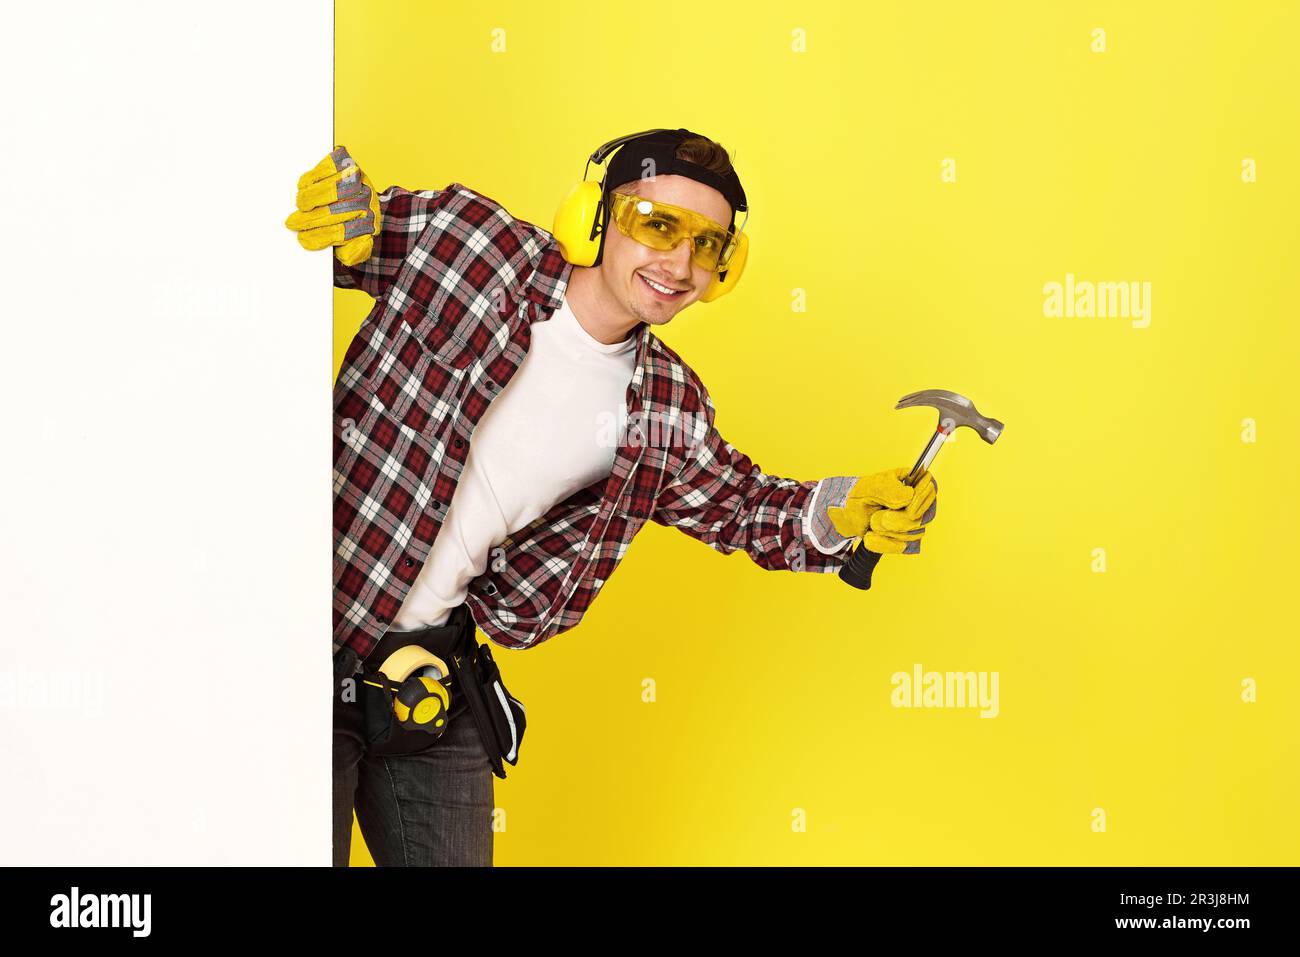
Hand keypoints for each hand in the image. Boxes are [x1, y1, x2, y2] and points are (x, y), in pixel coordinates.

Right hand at [284, 145, 381, 265]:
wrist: (364, 197)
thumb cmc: (353, 222)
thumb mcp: (356, 244)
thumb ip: (353, 253)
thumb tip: (346, 255)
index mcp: (369, 222)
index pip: (342, 233)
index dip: (319, 237)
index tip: (303, 240)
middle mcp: (366, 199)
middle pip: (334, 212)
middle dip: (309, 219)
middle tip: (293, 223)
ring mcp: (357, 179)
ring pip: (331, 190)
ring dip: (310, 198)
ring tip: (301, 205)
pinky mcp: (347, 162)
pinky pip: (328, 167)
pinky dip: (313, 177)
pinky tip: (304, 185)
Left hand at [827, 467, 937, 554]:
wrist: (846, 512)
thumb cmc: (859, 494)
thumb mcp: (870, 487)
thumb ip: (890, 490)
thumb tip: (909, 496)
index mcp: (911, 482)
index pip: (930, 488)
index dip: (922, 499)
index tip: (908, 506)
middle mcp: (917, 502)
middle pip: (924, 516)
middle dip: (899, 521)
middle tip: (877, 517)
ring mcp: (913, 522)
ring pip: (914, 533)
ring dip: (888, 531)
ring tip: (872, 523)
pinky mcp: (905, 539)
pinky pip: (903, 547)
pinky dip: (884, 543)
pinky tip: (870, 537)